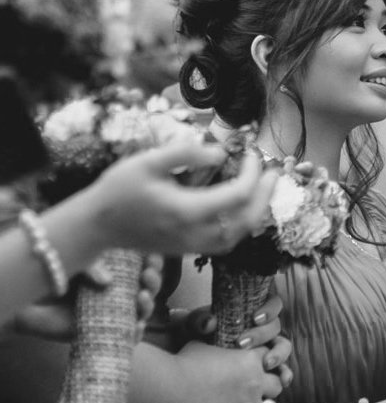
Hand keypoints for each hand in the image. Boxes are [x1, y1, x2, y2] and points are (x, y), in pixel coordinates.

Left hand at [9, 253, 163, 340]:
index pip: (145, 262)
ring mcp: (112, 310)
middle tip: (147, 275)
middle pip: (149, 285)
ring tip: (142, 297)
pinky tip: (138, 326)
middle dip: (155, 280)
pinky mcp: (103, 331)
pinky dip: (137, 332)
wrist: (29, 301)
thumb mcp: (77, 261)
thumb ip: (92, 266)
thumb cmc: (54, 276)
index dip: (154, 261)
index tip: (152, 259)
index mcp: (117, 267)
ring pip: (142, 309)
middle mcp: (118, 289)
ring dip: (149, 303)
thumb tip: (108, 282)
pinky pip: (127, 335)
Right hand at [80, 142, 278, 256]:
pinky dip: (240, 226)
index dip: (252, 173)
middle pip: (245, 221)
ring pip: (236, 237)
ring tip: (263, 188)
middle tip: (273, 172)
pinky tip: (242, 206)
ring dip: (256, 213)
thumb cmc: (118, 189)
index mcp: (185, 211)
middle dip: (265, 196)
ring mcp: (188, 246)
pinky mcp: (184, 249)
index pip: (236, 196)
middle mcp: (191, 234)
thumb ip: (186, 154)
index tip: (251, 154)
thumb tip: (220, 153)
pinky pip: (223, 243)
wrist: (94, 225)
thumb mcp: (148, 161)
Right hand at [165, 341, 282, 402]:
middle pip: (277, 384)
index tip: (254, 369)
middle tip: (252, 393)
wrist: (170, 389)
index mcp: (251, 359)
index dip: (263, 364)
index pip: (271, 359)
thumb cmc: (183, 364)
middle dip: (267, 388)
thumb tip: (211, 338)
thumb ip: (219, 346)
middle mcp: (256, 381)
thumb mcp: (206, 345)